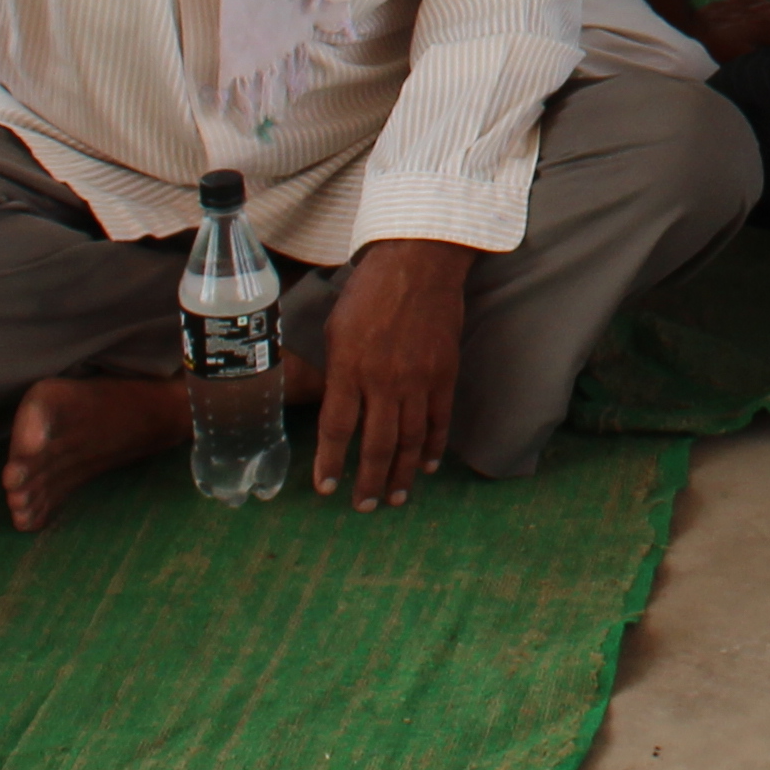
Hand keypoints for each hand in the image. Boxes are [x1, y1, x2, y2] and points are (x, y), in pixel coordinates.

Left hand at [313, 238, 471, 508]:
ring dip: (400, 474)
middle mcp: (383, 380)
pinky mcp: (444, 374)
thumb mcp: (336, 328)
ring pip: (409, 440)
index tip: (325, 488)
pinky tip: (425, 465)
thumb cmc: (368, 291)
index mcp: (349, 367)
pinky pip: (438, 420)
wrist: (419, 263)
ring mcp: (418, 379)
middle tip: (363, 506)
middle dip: (367, 481)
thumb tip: (336, 404)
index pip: (336, 429)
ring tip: (393, 498)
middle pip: (375, 444)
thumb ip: (337, 371)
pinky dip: (432, 446)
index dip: (329, 462)